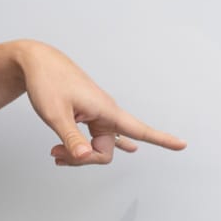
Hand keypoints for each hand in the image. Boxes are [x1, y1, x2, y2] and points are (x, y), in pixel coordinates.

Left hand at [17, 42, 186, 166]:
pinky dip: (88, 146)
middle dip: (83, 158)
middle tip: (55, 153)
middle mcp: (106, 113)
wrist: (38, 62)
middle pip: (106, 150)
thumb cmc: (47, 82)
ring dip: (78, 154)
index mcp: (106, 110)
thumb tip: (86, 158)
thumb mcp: (55, 113)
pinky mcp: (87, 114)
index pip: (139, 129)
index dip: (161, 139)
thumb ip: (71, 138)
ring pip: (96, 146)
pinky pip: (94, 136)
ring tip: (55, 153)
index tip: (183, 145)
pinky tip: (127, 148)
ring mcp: (97, 114)